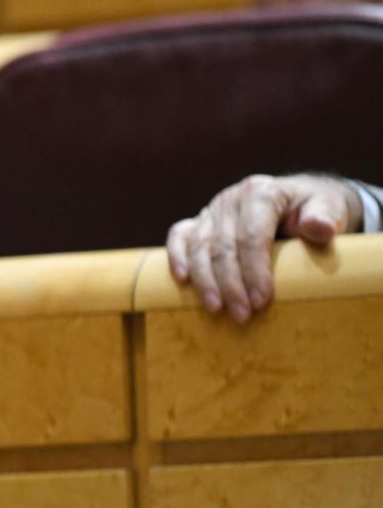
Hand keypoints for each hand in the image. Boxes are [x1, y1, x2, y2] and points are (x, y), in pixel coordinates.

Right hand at [166, 174, 360, 322]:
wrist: (300, 202)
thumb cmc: (315, 210)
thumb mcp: (330, 209)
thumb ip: (325, 217)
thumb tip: (318, 228)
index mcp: (261, 192)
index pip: (252, 235)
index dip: (254, 270)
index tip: (261, 300)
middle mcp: (231, 199)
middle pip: (223, 246)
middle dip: (231, 284)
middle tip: (242, 315)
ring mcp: (212, 210)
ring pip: (199, 247)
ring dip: (205, 281)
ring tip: (216, 309)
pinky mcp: (199, 221)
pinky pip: (179, 236)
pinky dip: (176, 257)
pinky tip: (182, 280)